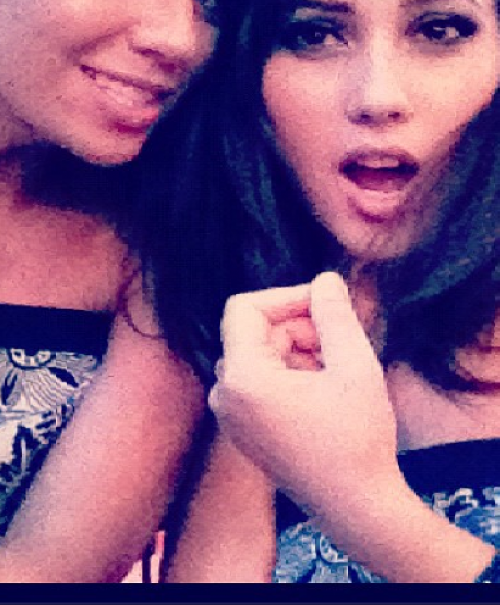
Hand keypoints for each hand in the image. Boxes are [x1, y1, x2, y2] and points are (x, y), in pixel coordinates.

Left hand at [210, 272, 400, 528]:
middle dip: (299, 327)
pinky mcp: (242, 428)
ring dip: (298, 350)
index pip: (245, 308)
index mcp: (242, 379)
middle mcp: (225, 396)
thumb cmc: (358, 439)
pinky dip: (290, 372)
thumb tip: (326, 279)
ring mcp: (230, 415)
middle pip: (255, 331)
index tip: (325, 304)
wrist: (356, 508)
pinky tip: (323, 390)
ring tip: (336, 371)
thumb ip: (336, 314)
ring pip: (260, 354)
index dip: (287, 296)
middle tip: (341, 344)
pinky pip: (259, 379)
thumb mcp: (355, 366)